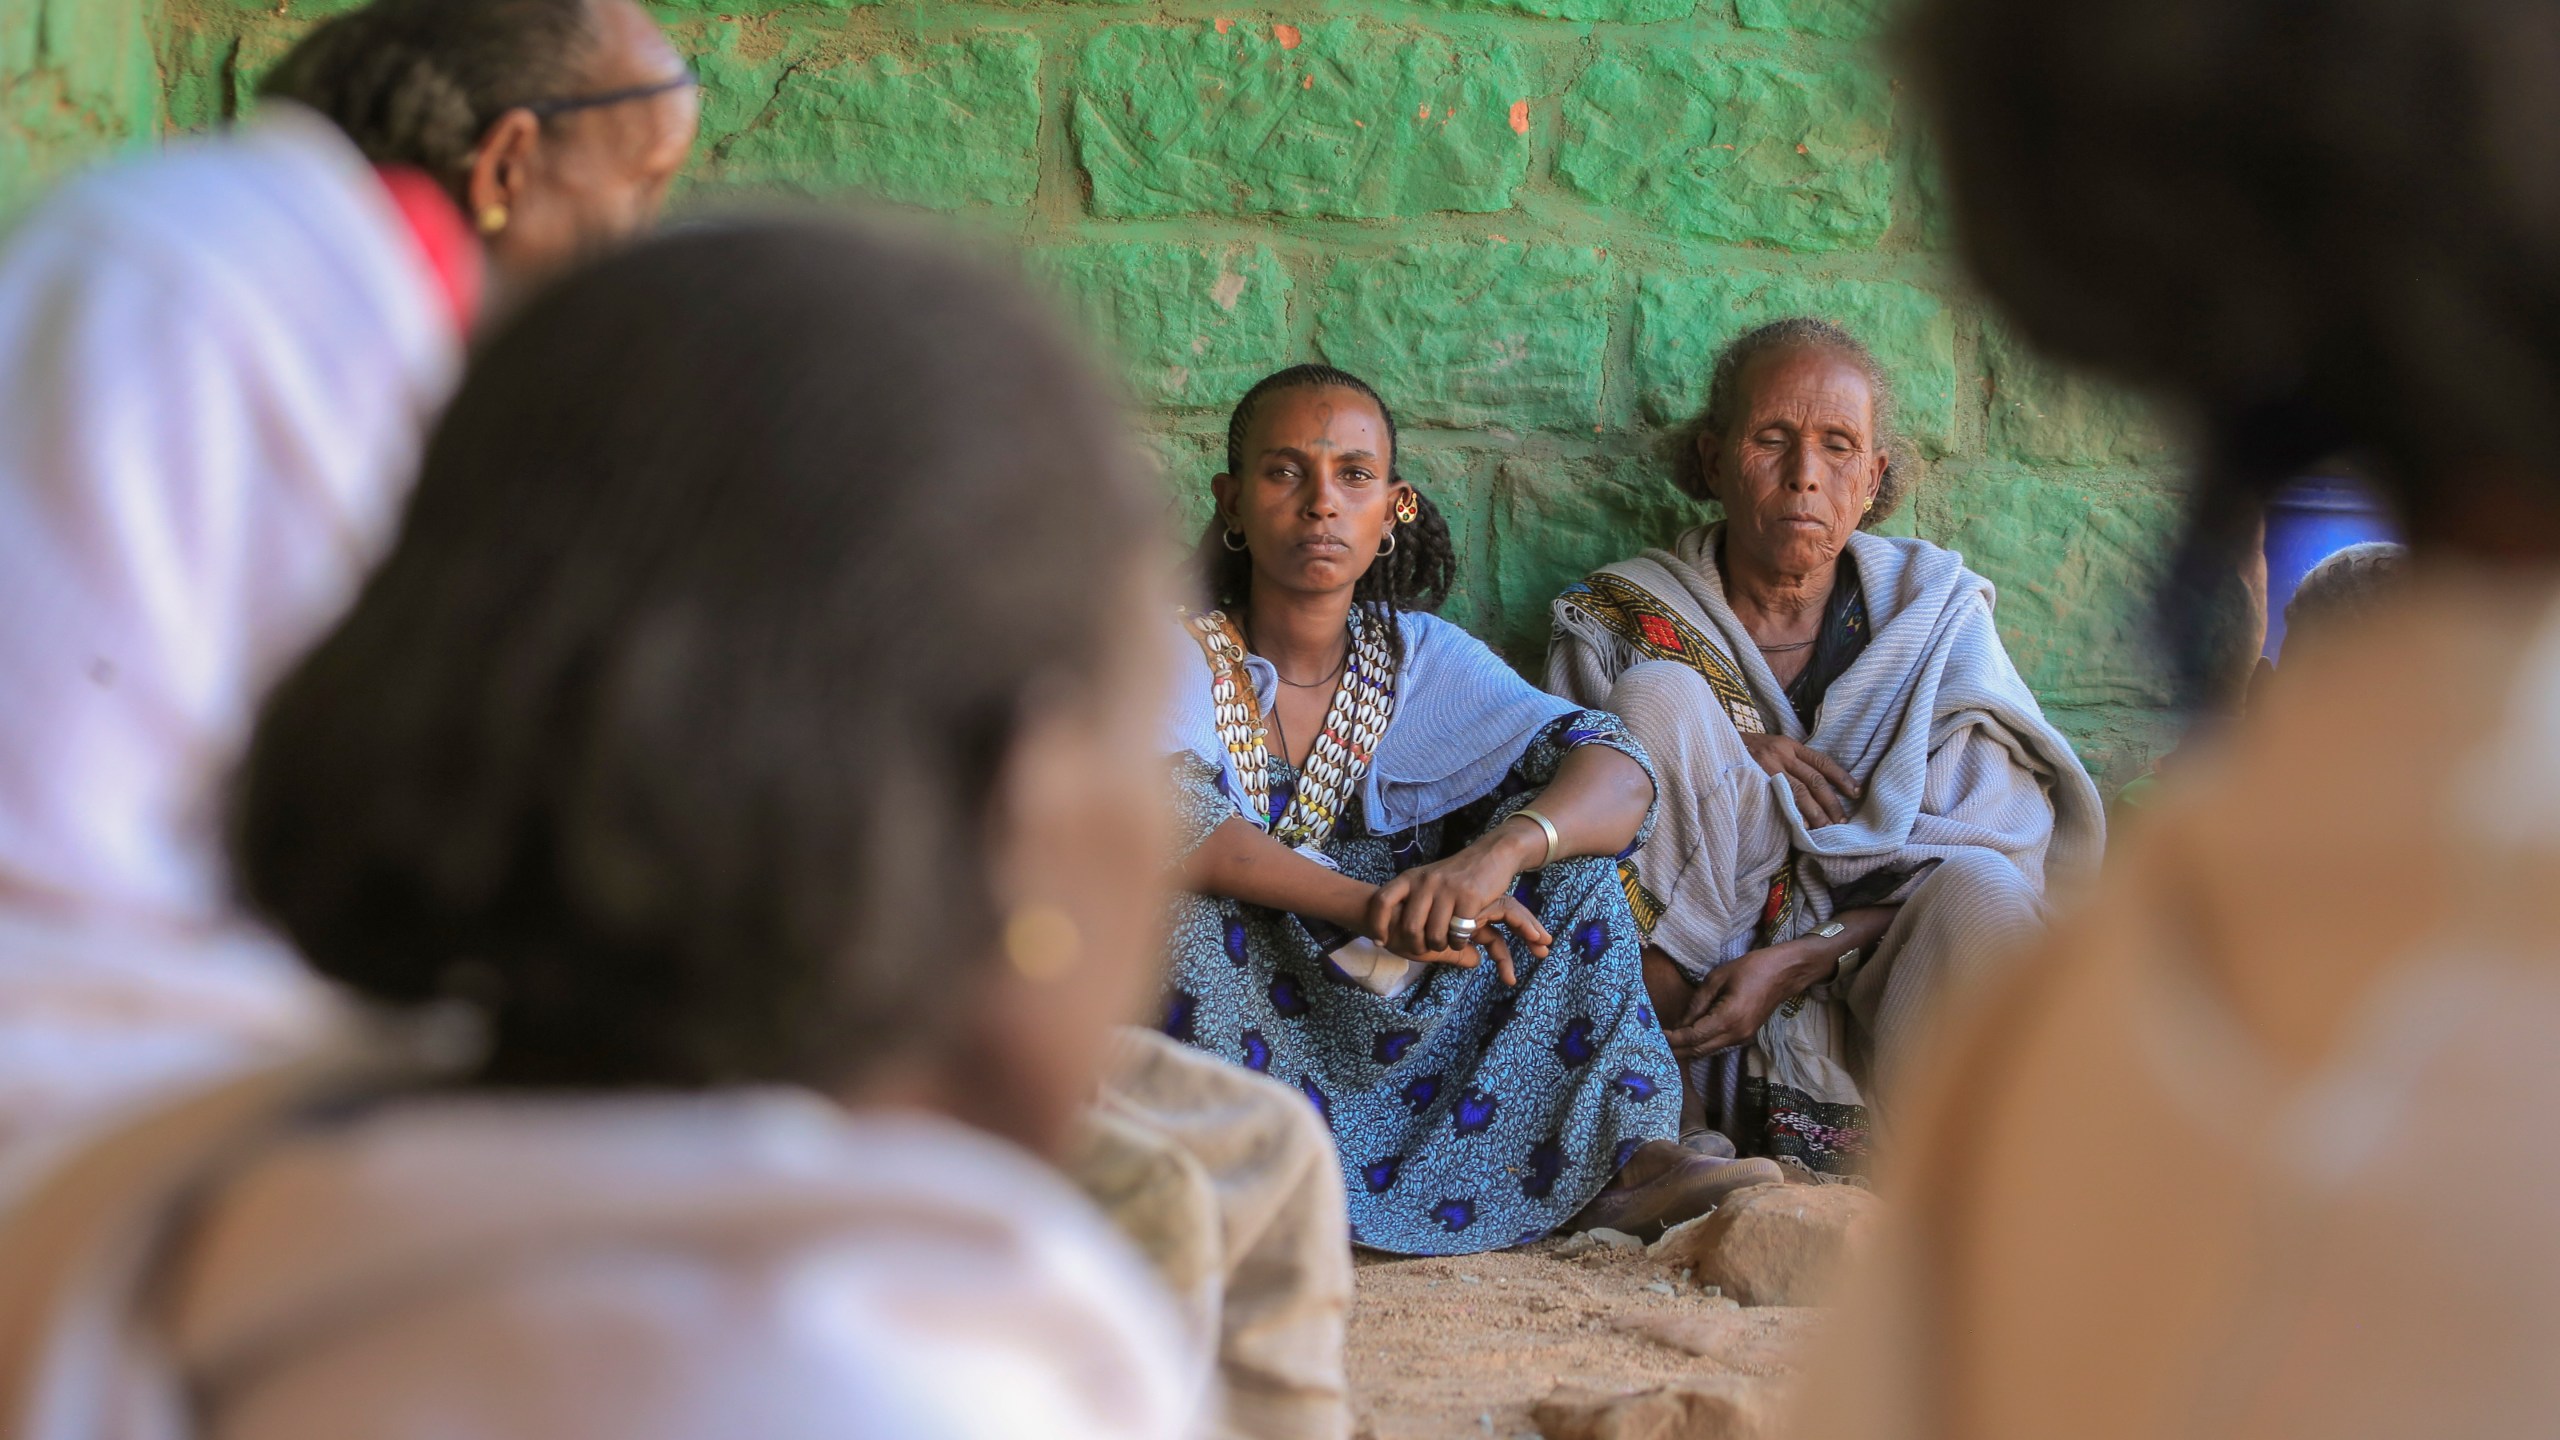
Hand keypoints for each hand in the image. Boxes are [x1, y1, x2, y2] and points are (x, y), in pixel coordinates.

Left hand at [1367, 833, 1552, 985]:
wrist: (1491, 855)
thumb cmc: (1456, 875)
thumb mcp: (1427, 879)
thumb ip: (1410, 898)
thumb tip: (1388, 927)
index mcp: (1411, 877)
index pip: (1382, 900)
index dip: (1377, 924)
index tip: (1381, 941)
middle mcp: (1425, 882)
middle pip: (1410, 927)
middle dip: (1416, 946)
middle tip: (1424, 949)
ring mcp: (1447, 889)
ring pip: (1434, 935)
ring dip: (1441, 946)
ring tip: (1446, 942)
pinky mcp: (1469, 898)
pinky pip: (1458, 933)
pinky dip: (1459, 942)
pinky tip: (1462, 937)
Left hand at [1663, 939, 1830, 1058]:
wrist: (1786, 972)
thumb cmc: (1752, 968)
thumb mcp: (1718, 978)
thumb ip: (1697, 1003)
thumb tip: (1679, 1022)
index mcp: (1728, 1019)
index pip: (1693, 1037)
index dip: (1672, 1038)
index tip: (1654, 1035)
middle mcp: (1736, 1034)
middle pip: (1699, 1050)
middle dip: (1676, 1049)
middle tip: (1654, 1045)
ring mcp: (1743, 1038)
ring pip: (1708, 1050)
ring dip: (1687, 1049)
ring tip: (1666, 1043)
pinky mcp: (1745, 1036)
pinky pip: (1718, 1045)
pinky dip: (1701, 1044)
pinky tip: (1687, 1039)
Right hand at [1741, 734, 1860, 827]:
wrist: (1711, 746)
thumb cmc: (1741, 751)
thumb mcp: (1769, 747)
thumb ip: (1789, 760)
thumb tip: (1813, 785)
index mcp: (1788, 744)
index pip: (1822, 761)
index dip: (1841, 777)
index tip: (1856, 792)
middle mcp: (1781, 753)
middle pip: (1815, 780)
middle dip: (1831, 802)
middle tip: (1842, 821)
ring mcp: (1768, 766)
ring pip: (1800, 791)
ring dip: (1816, 812)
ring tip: (1826, 828)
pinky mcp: (1756, 779)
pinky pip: (1780, 798)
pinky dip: (1793, 813)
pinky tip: (1802, 825)